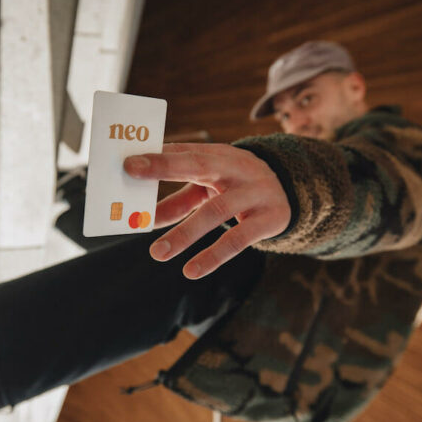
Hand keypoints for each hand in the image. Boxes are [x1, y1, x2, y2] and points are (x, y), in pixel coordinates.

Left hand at [124, 143, 290, 278]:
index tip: (128, 165)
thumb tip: (146, 219)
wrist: (292, 189)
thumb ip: (178, 200)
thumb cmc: (236, 185)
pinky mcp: (269, 219)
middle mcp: (236, 168)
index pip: (183, 151)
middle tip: (138, 193)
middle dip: (165, 173)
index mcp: (217, 154)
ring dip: (184, 233)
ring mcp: (254, 192)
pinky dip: (213, 256)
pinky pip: (238, 239)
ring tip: (158, 253)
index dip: (156, 159)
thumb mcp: (209, 186)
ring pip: (216, 210)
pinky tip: (191, 271)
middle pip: (198, 166)